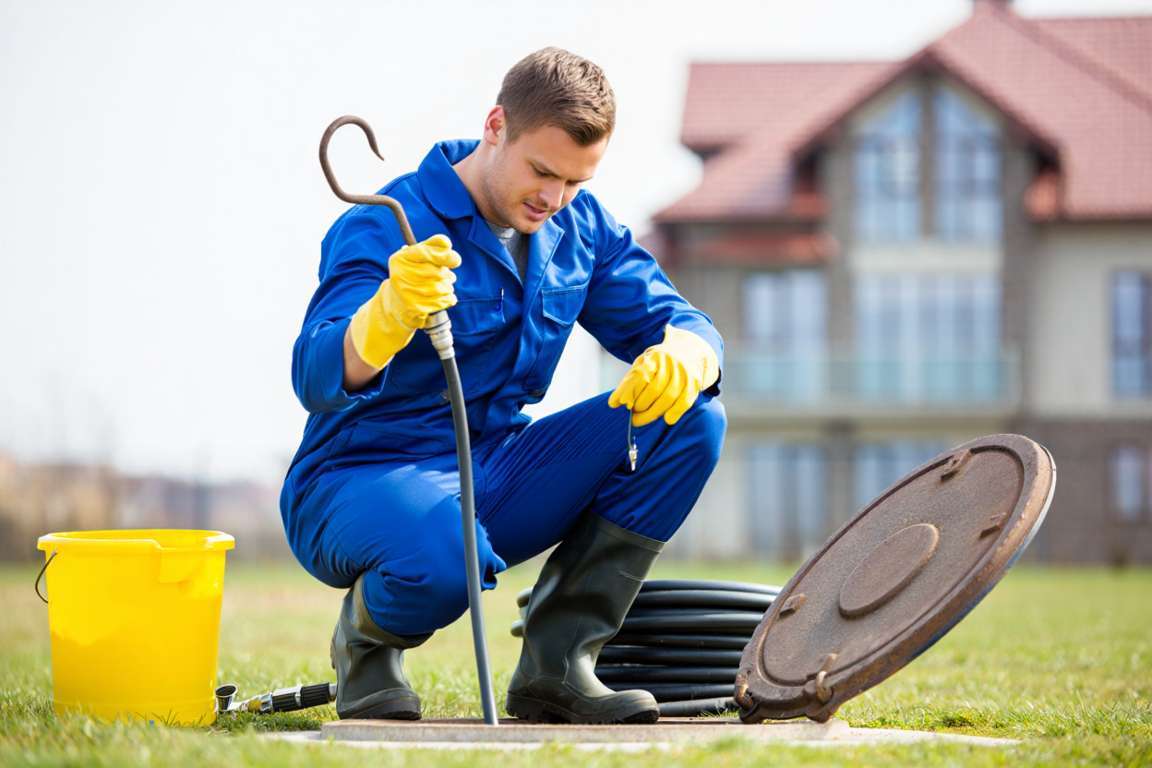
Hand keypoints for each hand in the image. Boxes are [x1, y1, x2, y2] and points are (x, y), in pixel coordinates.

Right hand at [349, 234, 460, 367]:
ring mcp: (407, 293)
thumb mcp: (417, 257)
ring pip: (442, 288)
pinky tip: (444, 297)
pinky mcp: (415, 308)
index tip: (456, 260)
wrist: (398, 304)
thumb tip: (446, 243)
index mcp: (400, 259)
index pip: (425, 253)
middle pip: (437, 272)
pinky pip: (442, 301)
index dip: (444, 256)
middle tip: (448, 276)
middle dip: (447, 274)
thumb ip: (432, 246)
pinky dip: (449, 298)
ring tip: (445, 286)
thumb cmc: (412, 275)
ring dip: (449, 287)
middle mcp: (400, 276)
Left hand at [608, 325, 719, 426]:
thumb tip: (613, 403)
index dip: (628, 391)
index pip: (639, 376)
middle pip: (654, 389)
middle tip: (632, 415)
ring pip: (669, 397)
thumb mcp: (642, 365)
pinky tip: (667, 419)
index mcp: (654, 357)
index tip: (619, 404)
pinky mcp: (693, 383)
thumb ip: (629, 383)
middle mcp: (670, 363)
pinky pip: (685, 401)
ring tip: (641, 419)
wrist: (687, 351)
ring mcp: (683, 373)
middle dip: (640, 405)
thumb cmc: (658, 363)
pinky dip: (675, 412)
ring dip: (653, 412)